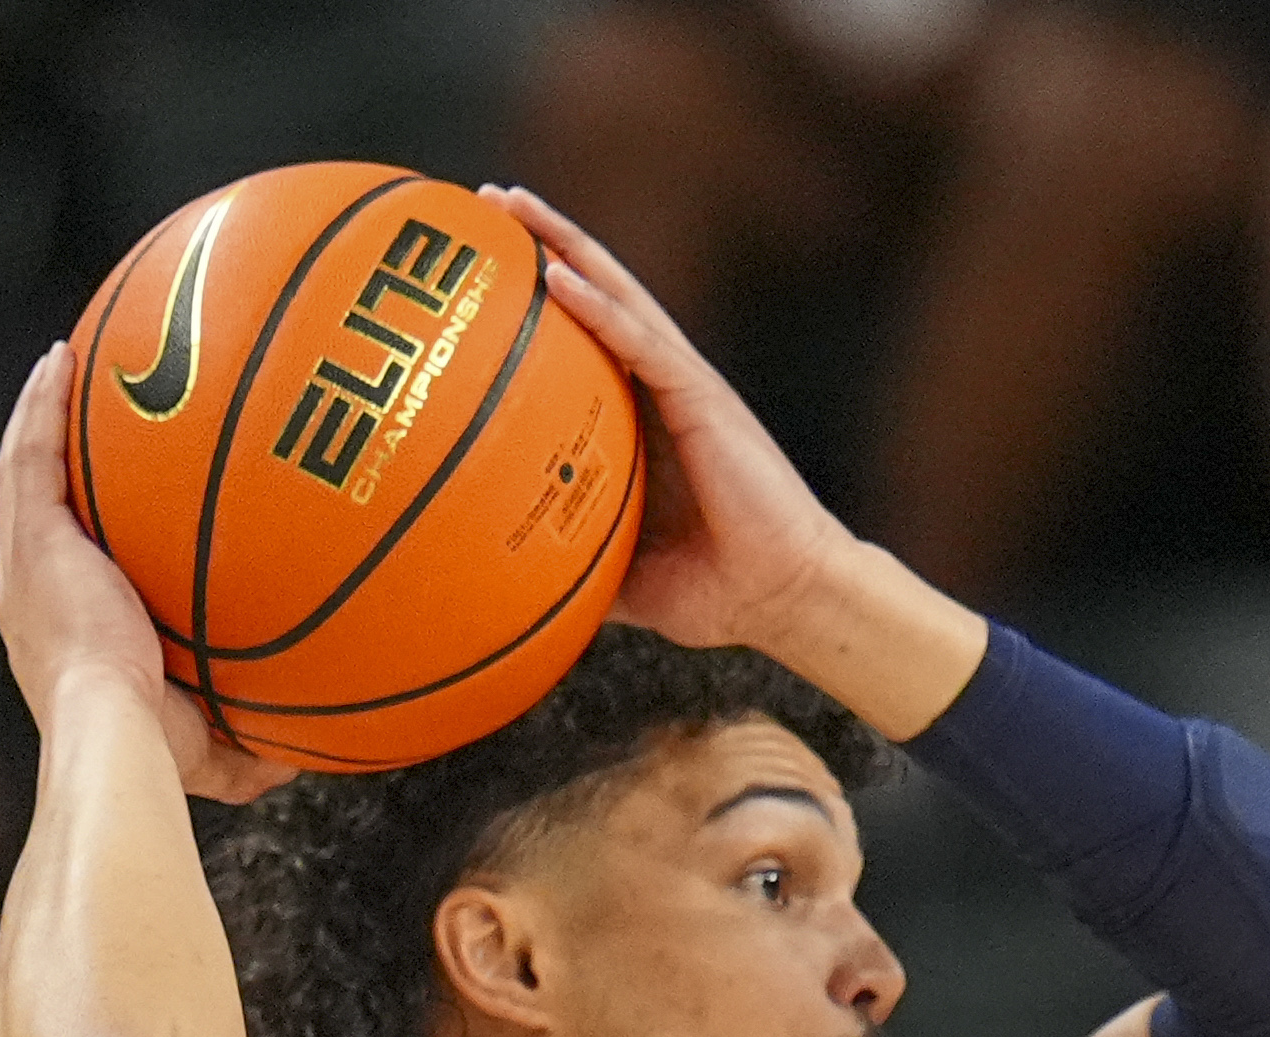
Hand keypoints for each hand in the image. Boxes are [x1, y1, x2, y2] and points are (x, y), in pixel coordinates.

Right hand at [0, 355, 287, 805]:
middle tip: (86, 417)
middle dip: (59, 461)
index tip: (113, 504)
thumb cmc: (156, 753)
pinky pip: (31, 455)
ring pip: (26, 470)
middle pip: (45, 507)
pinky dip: (42, 406)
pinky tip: (61, 362)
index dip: (86, 532)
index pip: (77, 567)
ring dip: (43, 414)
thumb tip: (301, 753)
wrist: (114, 733)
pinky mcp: (31, 538)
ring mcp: (26, 561)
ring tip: (64, 365)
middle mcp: (34, 589)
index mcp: (68, 631)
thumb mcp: (214, 753)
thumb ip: (250, 745)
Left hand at [477, 189, 849, 662]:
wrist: (784, 598)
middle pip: (599, 294)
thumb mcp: (624, 576)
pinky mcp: (704, 398)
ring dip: (564, 246)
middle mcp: (663, 387)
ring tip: (511, 205)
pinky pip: (642, 342)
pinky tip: (557, 277)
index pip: (587, 340)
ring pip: (617, 295)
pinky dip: (599, 306)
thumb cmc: (718, 592)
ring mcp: (685, 386)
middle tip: (486, 205)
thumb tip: (503, 584)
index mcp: (645, 420)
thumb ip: (571, 563)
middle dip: (544, 243)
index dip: (541, 297)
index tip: (485, 269)